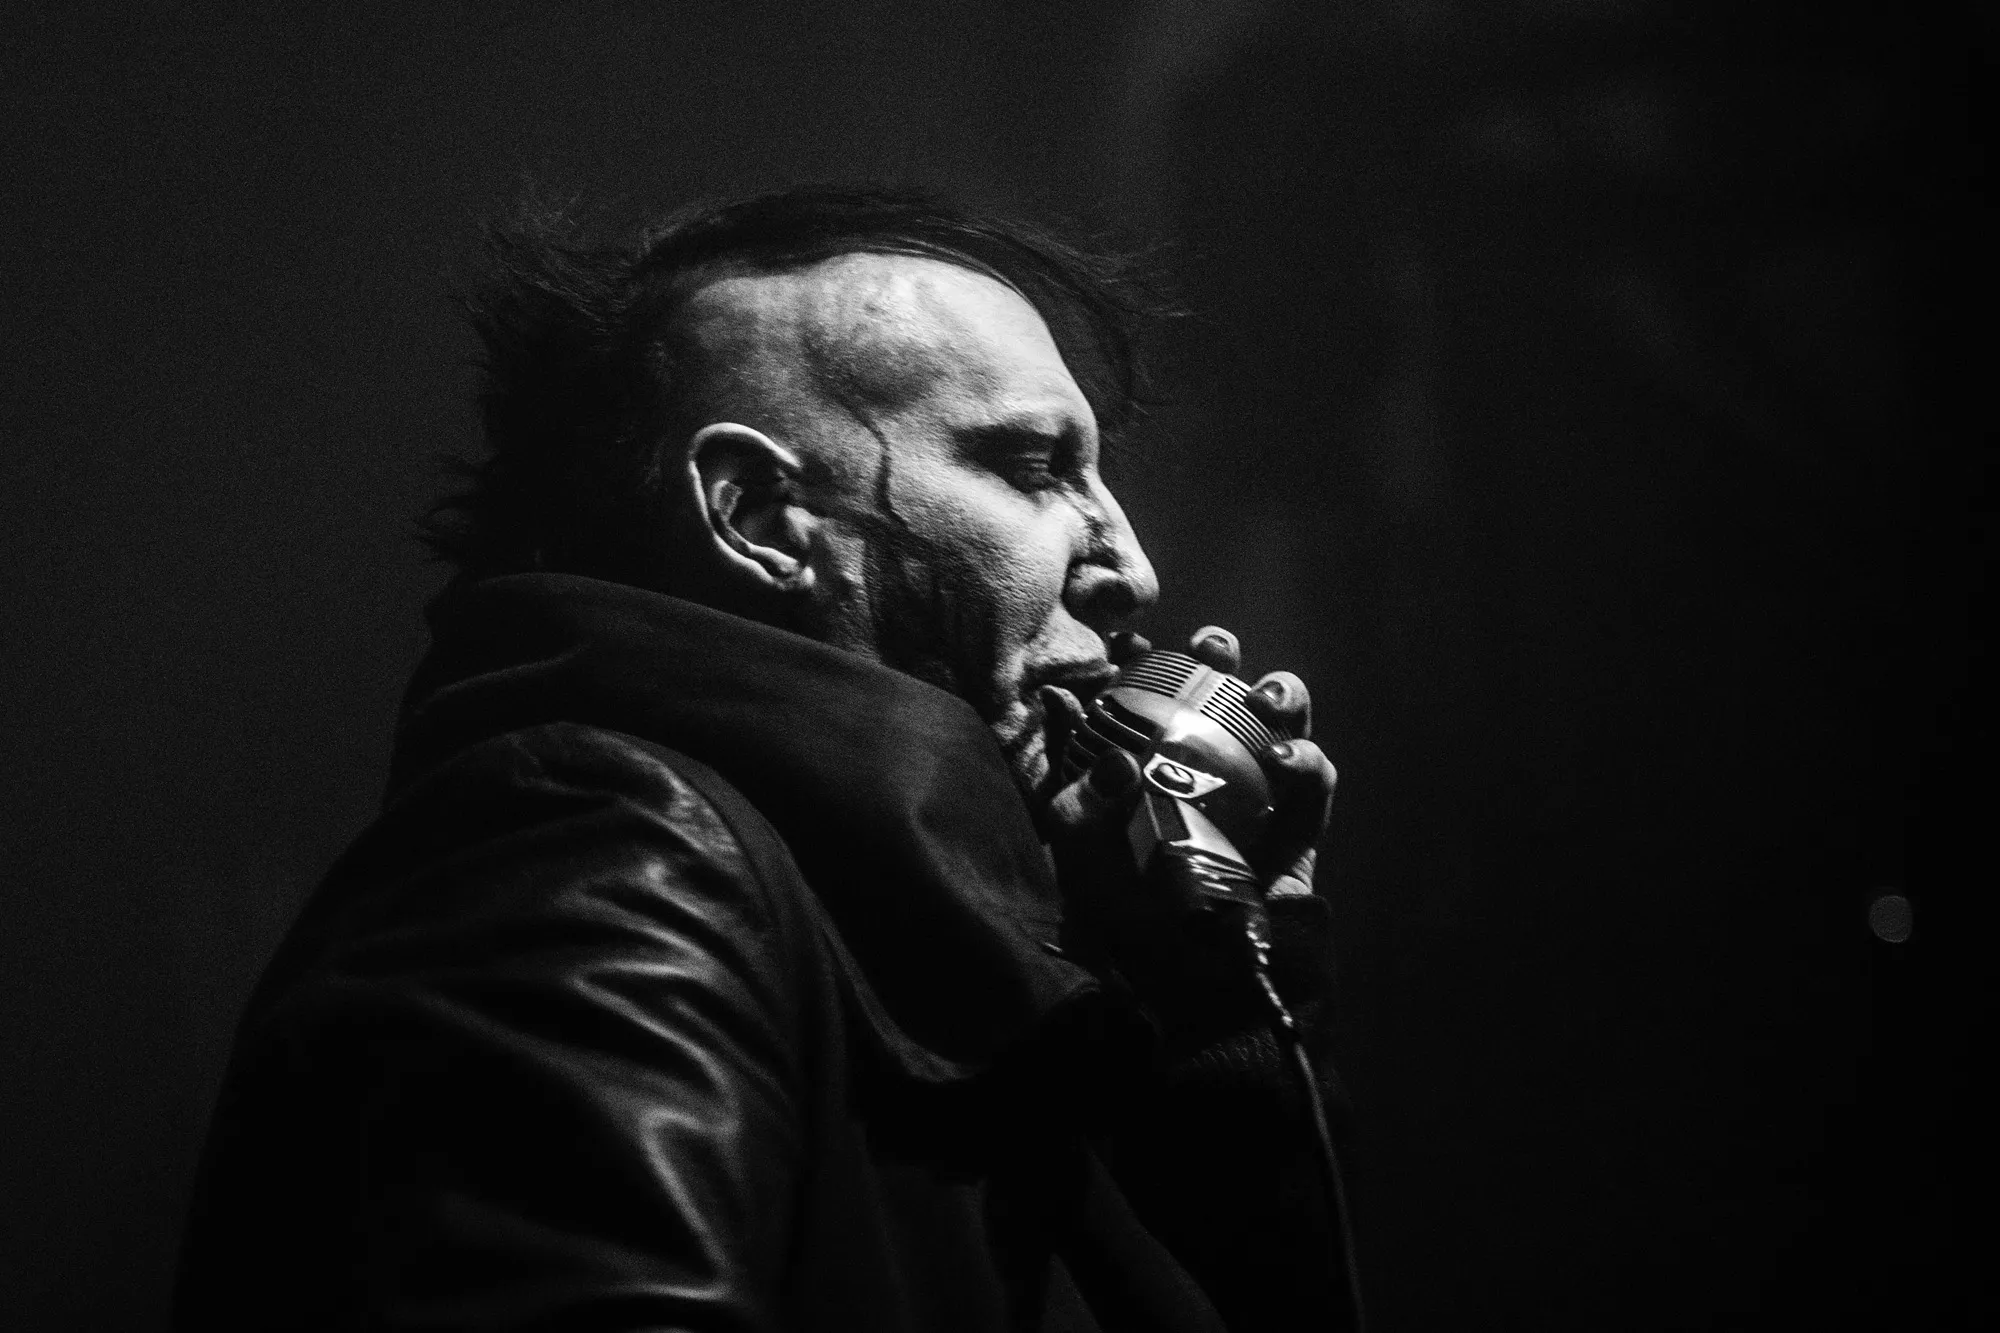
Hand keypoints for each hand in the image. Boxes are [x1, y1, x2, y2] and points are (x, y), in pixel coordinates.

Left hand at [1036, 625, 1337, 943]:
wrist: (1203, 996)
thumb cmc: (1136, 934)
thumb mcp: (1083, 863)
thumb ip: (1075, 798)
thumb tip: (1074, 713)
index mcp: (1150, 776)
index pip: (1147, 700)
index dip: (1140, 663)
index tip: (1126, 640)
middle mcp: (1205, 777)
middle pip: (1218, 695)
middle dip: (1217, 657)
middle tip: (1207, 647)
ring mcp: (1257, 800)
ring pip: (1280, 722)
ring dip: (1278, 692)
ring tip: (1261, 693)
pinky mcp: (1298, 829)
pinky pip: (1315, 781)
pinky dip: (1305, 760)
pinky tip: (1281, 761)